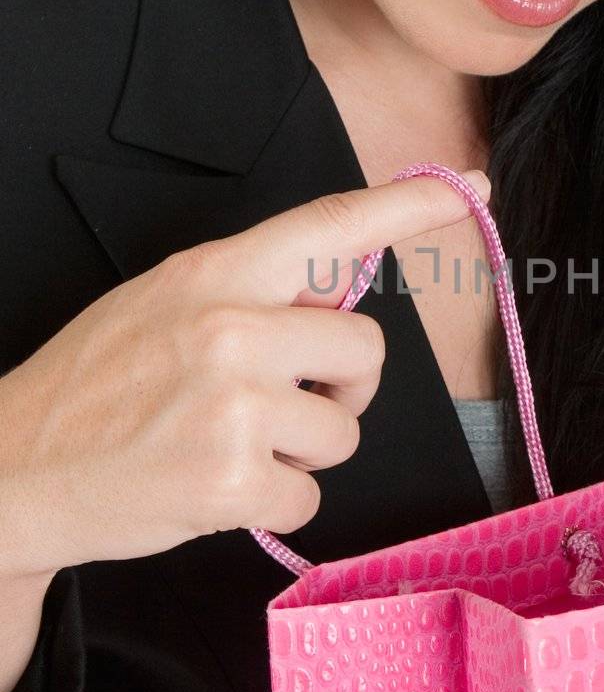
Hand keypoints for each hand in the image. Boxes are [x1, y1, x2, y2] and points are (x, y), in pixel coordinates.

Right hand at [0, 169, 490, 580]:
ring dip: (302, 451)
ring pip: (343, 432)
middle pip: (365, 351)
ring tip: (228, 446)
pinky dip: (273, 501)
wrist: (12, 471)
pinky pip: (310, 493)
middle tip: (280, 405)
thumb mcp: (162, 307)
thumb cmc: (95, 389)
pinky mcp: (233, 480)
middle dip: (339, 388)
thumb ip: (249, 296)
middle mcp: (230, 329)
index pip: (328, 227)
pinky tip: (213, 487)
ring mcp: (233, 406)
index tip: (470, 190)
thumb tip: (336, 299)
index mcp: (214, 275)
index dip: (408, 207)